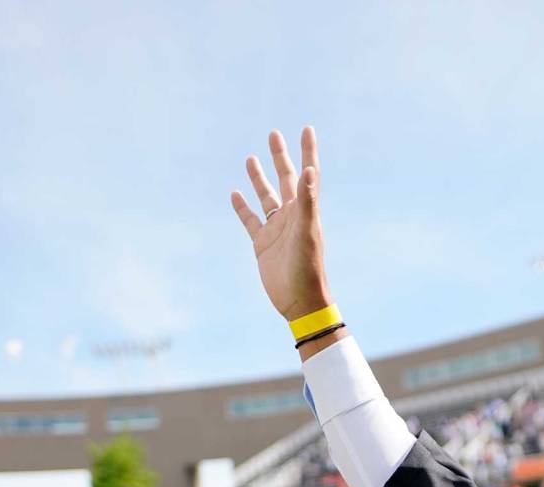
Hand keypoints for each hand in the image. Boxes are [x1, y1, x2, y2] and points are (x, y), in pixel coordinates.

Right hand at [230, 127, 332, 321]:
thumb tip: (308, 169)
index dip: (308, 150)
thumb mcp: (307, 232)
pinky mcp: (262, 244)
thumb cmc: (307, 267)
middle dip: (280, 156)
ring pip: (265, 197)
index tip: (306, 128)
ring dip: (259, 178)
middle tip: (274, 134)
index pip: (307, 173)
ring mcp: (276, 229)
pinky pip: (250, 220)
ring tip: (251, 157)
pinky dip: (242, 207)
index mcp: (305, 209)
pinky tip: (234, 194)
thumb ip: (307, 201)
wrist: (299, 301)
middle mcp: (291, 216)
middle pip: (285, 179)